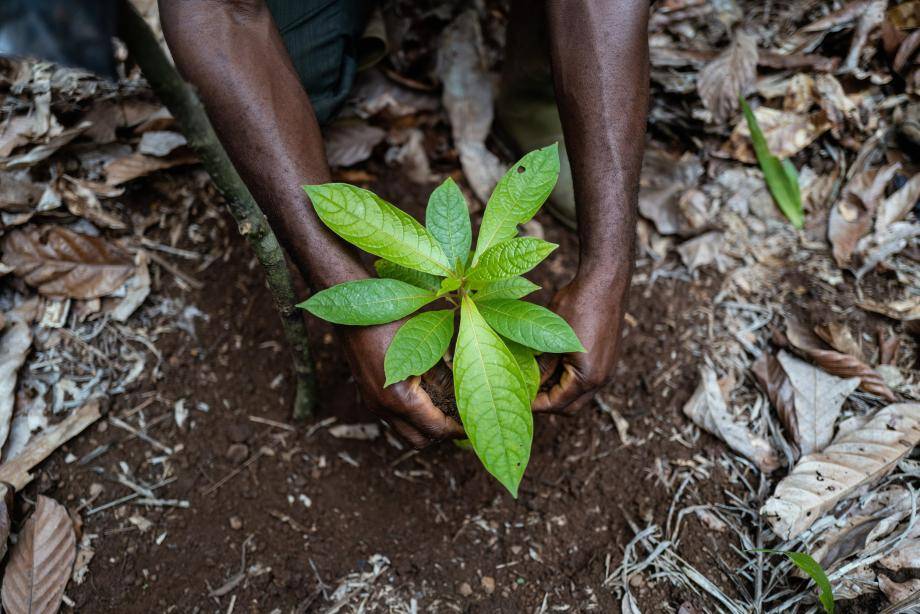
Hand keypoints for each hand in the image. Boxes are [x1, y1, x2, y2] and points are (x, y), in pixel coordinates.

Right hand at [341, 322, 464, 447]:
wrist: (353, 310)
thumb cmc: (392, 322)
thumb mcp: (425, 347)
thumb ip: (444, 376)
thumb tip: (465, 393)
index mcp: (400, 398)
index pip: (435, 429)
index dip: (457, 430)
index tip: (474, 424)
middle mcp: (383, 408)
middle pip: (419, 440)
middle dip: (442, 434)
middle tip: (461, 419)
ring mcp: (373, 404)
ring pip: (405, 431)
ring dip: (426, 426)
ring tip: (446, 408)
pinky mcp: (369, 396)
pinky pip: (395, 418)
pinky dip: (413, 416)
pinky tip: (427, 396)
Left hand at [533, 275, 627, 413]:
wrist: (605, 281)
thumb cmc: (578, 304)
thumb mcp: (551, 338)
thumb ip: (542, 366)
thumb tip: (528, 384)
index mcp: (588, 377)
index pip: (557, 404)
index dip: (535, 404)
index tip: (517, 397)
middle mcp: (602, 378)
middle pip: (570, 406)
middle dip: (547, 403)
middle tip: (525, 392)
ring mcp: (607, 369)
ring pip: (578, 394)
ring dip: (557, 390)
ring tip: (535, 377)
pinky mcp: (606, 358)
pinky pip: (585, 379)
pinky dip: (568, 378)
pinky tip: (551, 365)